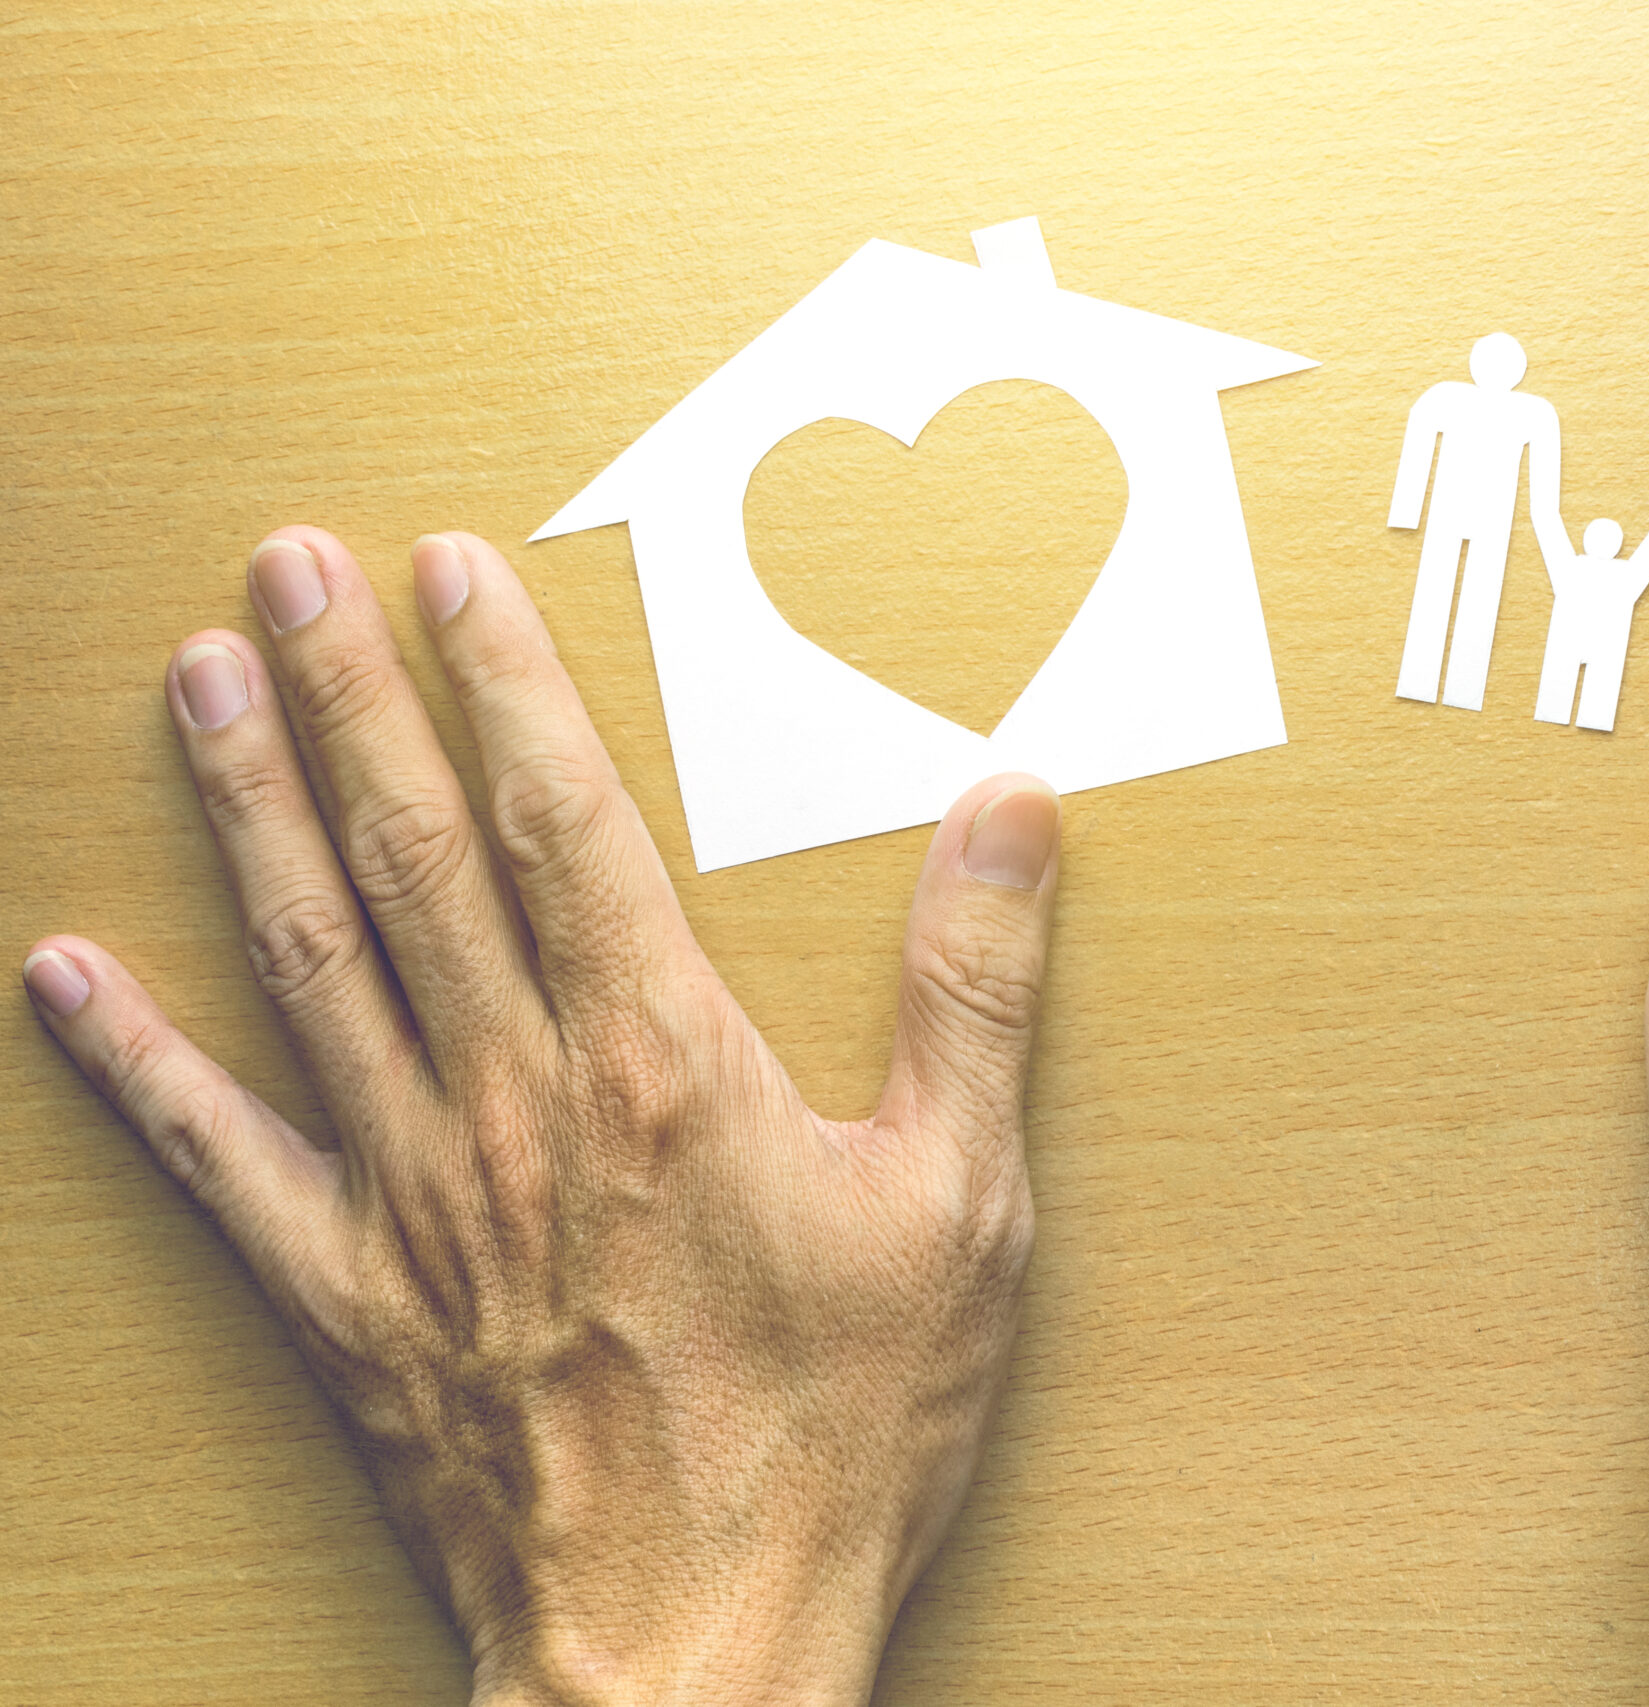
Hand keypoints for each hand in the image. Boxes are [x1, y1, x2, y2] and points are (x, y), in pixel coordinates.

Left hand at [21, 528, 1061, 1703]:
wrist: (693, 1651)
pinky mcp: (345, 1298)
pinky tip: (70, 978)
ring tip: (195, 689)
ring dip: (247, 811)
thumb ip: (975, 995)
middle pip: (409, 859)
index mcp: (658, 1065)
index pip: (558, 824)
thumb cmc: (835, 1435)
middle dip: (343, 696)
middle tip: (283, 569)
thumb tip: (1009, 813)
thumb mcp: (962, 1207)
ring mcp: (409, 1199)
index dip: (499, 683)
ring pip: (308, 963)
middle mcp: (510, 1103)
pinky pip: (217, 1158)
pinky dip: (135, 1063)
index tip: (447, 572)